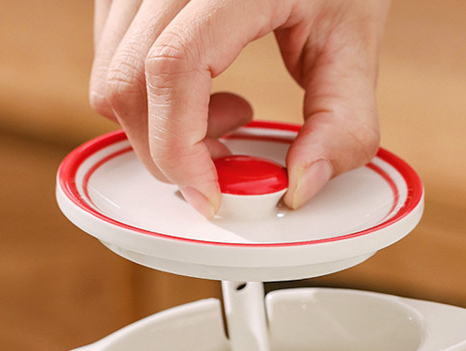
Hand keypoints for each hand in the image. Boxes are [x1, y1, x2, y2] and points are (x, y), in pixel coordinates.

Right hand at [90, 0, 389, 216]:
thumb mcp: (353, 40)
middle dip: (172, 152)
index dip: (181, 150)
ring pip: (111, 80)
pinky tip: (202, 92)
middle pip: (128, 85)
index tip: (211, 196)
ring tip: (224, 115)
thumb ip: (342, 122)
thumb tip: (299, 188)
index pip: (173, 69)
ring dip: (160, 129)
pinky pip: (111, 64)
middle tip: (228, 158)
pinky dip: (149, 103)